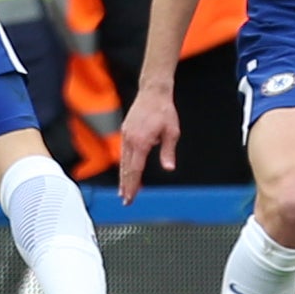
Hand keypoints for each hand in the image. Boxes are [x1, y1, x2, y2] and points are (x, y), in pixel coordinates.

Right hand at [117, 77, 179, 201]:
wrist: (153, 92)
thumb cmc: (164, 111)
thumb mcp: (172, 132)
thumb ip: (168, 151)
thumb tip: (169, 168)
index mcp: (141, 142)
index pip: (136, 169)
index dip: (133, 185)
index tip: (131, 197)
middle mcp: (130, 140)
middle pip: (126, 168)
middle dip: (126, 186)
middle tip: (126, 201)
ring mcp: (126, 135)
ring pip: (123, 161)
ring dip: (123, 177)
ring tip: (123, 191)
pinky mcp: (125, 131)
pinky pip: (123, 152)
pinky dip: (124, 165)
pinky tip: (125, 172)